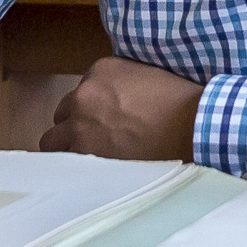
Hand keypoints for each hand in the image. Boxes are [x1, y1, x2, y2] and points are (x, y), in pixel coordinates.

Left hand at [38, 55, 203, 160]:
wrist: (192, 127)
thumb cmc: (181, 104)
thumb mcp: (149, 76)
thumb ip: (123, 83)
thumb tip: (116, 100)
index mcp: (102, 70)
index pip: (83, 90)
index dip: (94, 109)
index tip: (107, 120)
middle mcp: (84, 94)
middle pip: (64, 113)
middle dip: (76, 126)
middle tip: (97, 141)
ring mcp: (80, 126)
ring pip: (53, 141)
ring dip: (68, 148)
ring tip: (90, 161)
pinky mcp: (83, 153)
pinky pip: (63, 163)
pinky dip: (73, 169)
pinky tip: (88, 175)